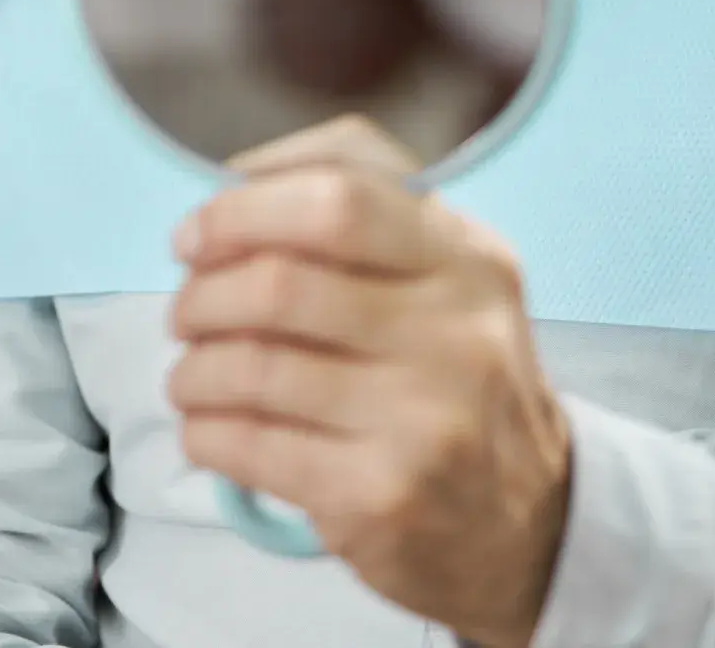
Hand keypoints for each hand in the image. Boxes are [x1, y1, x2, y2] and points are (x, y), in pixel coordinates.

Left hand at [169, 117, 571, 647]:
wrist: (530, 527)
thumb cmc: (458, 378)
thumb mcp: (447, 277)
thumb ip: (363, 213)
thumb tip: (233, 187)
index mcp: (467, 257)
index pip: (339, 195)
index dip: (243, 209)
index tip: (195, 233)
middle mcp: (457, 331)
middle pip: (283, 283)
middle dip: (204, 294)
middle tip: (184, 311)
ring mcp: (425, 419)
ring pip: (255, 367)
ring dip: (194, 369)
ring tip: (189, 375)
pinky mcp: (382, 497)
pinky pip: (253, 447)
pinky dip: (205, 431)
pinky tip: (205, 428)